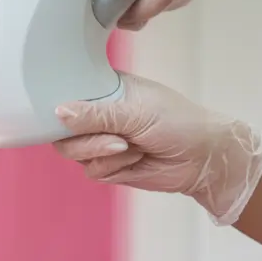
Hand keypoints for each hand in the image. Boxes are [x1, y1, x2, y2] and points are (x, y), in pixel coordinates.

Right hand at [53, 73, 261, 226]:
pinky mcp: (107, 166)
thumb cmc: (179, 123)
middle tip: (116, 138)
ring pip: (73, 152)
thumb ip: (96, 114)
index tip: (65, 115)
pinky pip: (91, 170)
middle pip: (62, 130)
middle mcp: (98, 115)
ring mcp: (100, 141)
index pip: (66, 93)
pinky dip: (112, 168)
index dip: (60, 106)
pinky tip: (135, 159)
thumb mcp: (137, 112)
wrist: (203, 159)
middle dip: (88, 139)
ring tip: (131, 147)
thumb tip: (58, 113)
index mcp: (104, 89)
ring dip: (103, 153)